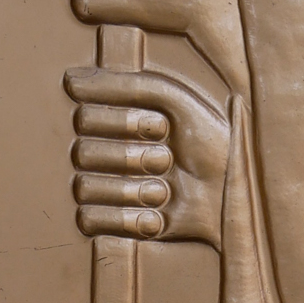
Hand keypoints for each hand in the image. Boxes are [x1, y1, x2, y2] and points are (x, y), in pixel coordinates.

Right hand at [64, 63, 227, 245]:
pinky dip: (126, 220)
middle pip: (83, 154)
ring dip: (133, 191)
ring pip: (84, 187)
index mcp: (114, 119)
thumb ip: (124, 85)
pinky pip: (89, 219)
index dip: (125, 124)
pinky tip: (155, 216)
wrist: (231, 194)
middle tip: (167, 161)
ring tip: (164, 192)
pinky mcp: (113, 222)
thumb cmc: (207, 141)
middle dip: (132, 159)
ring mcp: (107, 188)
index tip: (162, 127)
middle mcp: (105, 152)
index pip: (85, 118)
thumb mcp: (172, 101)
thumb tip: (71, 79)